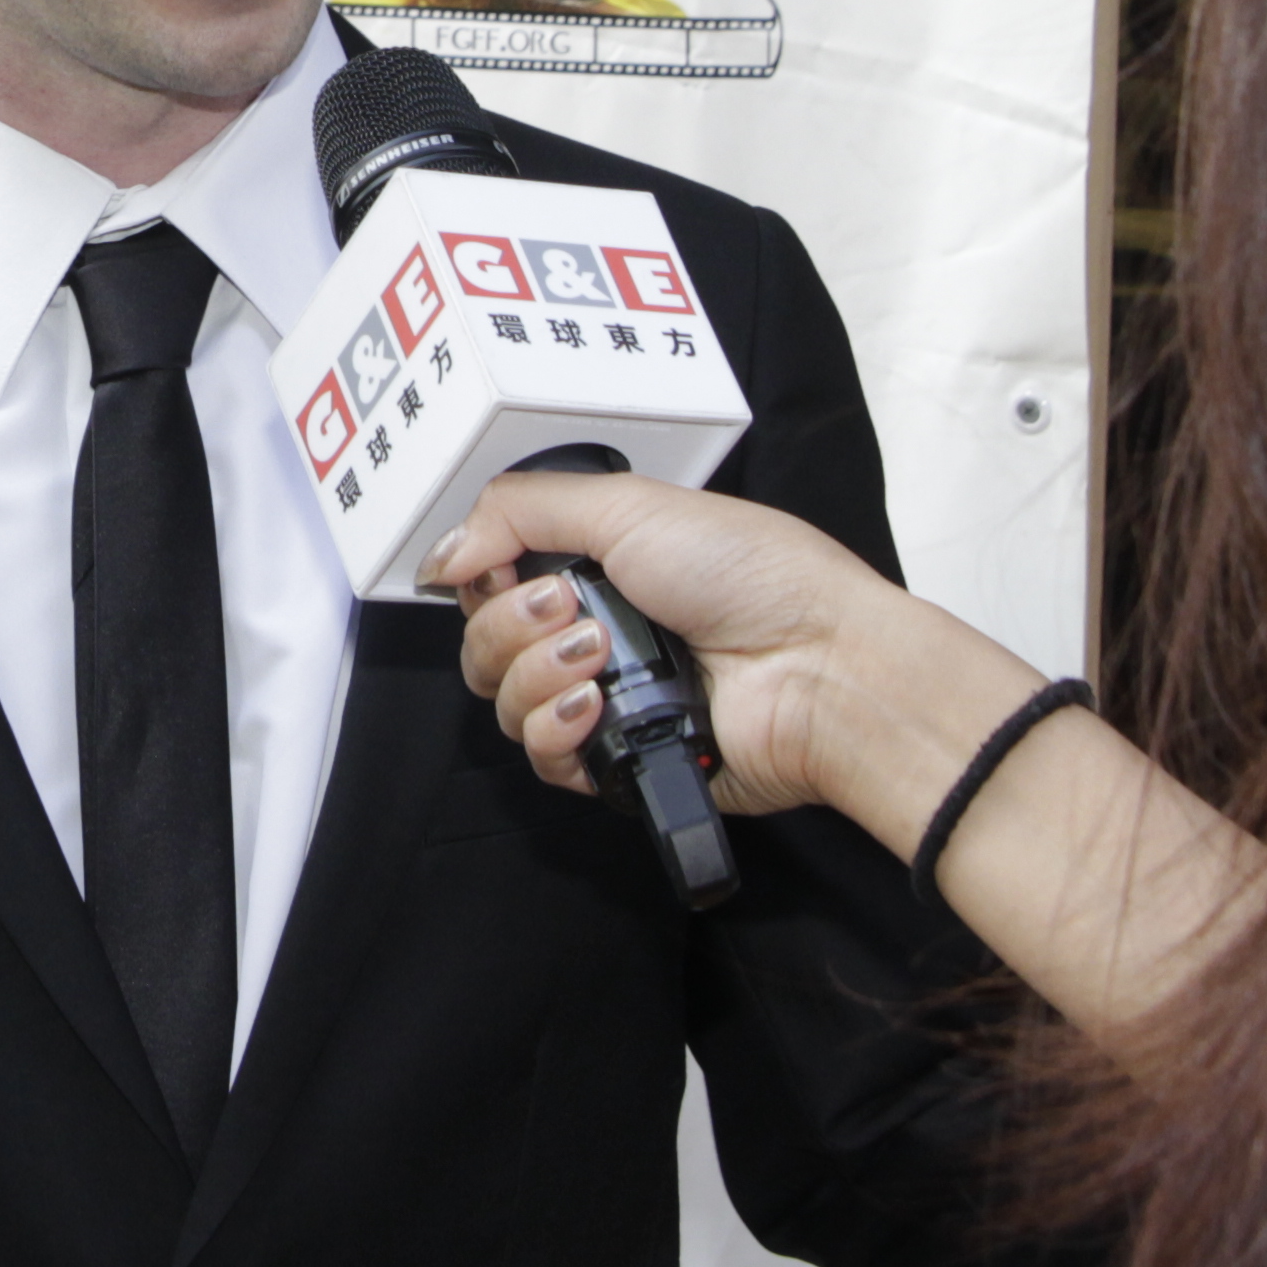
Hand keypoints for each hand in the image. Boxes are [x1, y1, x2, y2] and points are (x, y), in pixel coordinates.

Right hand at [427, 466, 973, 826]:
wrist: (820, 667)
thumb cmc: (753, 577)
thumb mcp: (630, 506)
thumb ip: (521, 511)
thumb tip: (446, 552)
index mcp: (601, 562)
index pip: (495, 576)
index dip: (483, 574)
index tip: (502, 567)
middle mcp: (596, 629)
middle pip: (485, 642)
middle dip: (509, 625)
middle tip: (568, 610)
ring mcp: (606, 698)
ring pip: (505, 701)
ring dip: (534, 675)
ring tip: (596, 658)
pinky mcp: (618, 760)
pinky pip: (543, 758)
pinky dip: (556, 729)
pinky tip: (594, 707)